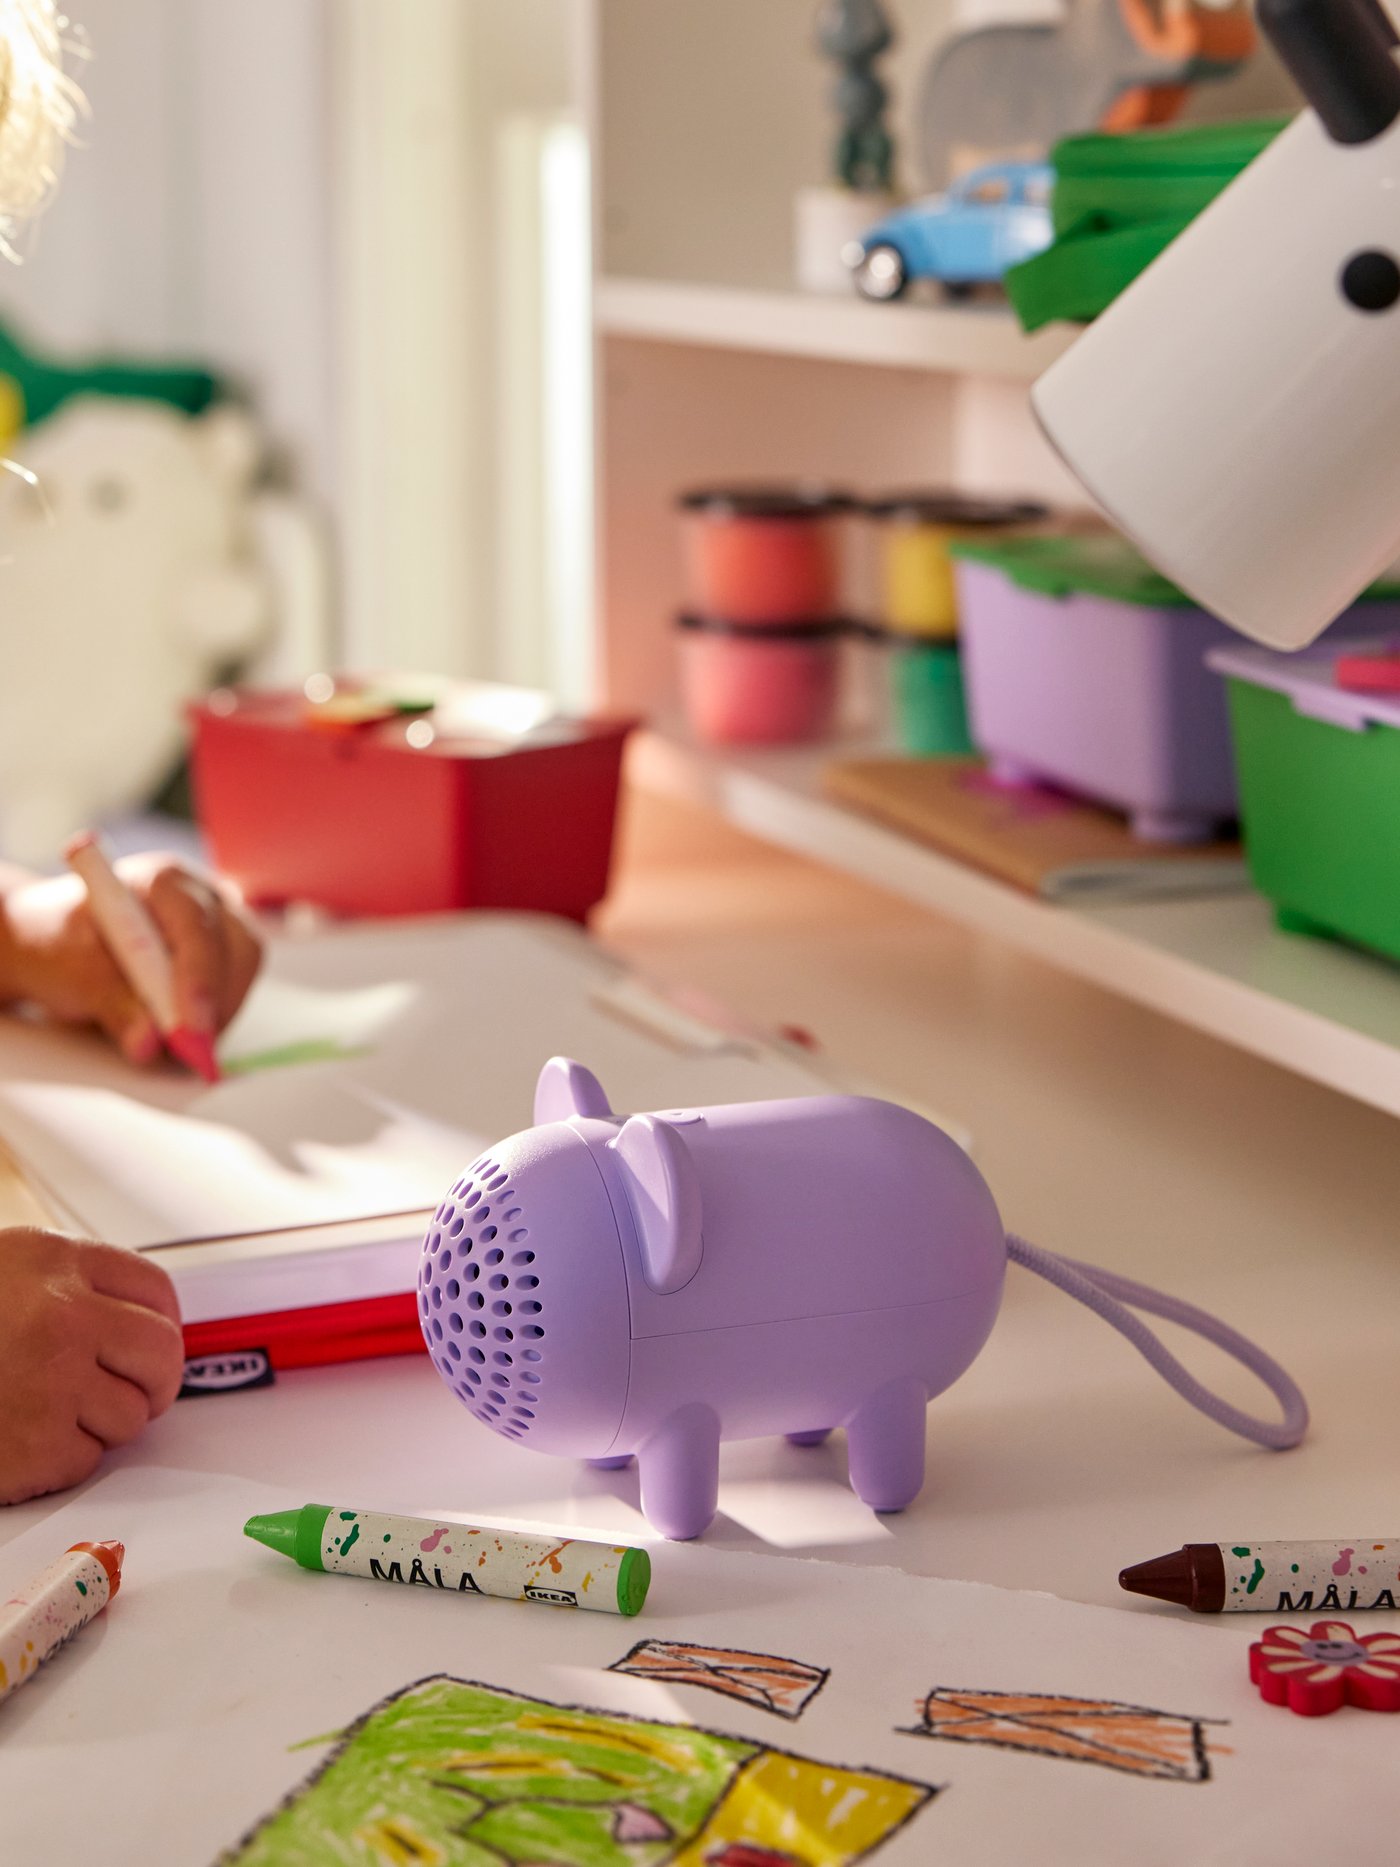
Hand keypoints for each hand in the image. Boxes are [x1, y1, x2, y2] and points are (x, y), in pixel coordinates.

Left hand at [0, 855, 261, 1064]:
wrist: (55, 947)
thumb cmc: (61, 944)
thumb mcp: (72, 971)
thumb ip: (111, 1001)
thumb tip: (149, 1043)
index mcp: (162, 881)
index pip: (195, 924)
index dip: (198, 977)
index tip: (189, 1028)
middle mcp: (201, 896)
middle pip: (237, 946)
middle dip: (217, 1002)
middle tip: (190, 1050)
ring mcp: (219, 925)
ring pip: (244, 969)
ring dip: (220, 1013)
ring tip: (179, 1044)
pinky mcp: (224, 955)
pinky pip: (237, 987)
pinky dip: (217, 1016)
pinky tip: (186, 1032)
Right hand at [0, 1228, 183, 1505]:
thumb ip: (63, 1284)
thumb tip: (129, 1319)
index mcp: (53, 1260)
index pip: (154, 1292)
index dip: (160, 1324)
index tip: (150, 1346)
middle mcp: (63, 1314)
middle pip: (162, 1353)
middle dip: (152, 1381)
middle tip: (129, 1393)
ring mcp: (53, 1380)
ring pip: (131, 1414)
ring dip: (98, 1424)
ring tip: (43, 1413)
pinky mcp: (37, 1445)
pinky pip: (87, 1459)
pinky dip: (60, 1462)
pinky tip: (17, 1441)